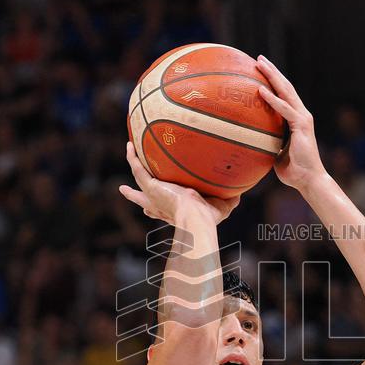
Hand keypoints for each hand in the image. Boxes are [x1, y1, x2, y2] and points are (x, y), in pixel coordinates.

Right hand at [119, 142, 238, 225]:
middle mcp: (160, 204)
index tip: (148, 209)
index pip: (160, 210)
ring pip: (139, 177)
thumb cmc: (207, 219)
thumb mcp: (221, 207)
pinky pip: (138, 168)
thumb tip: (240, 193)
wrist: (195, 219)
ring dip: (134, 164)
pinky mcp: (150, 186)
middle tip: (124, 190)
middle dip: (134, 196)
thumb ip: (229, 199)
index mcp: (173, 211)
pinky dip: (133, 157)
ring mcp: (153, 194)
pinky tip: (130, 145)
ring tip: (130, 151)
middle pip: (142, 199)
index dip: (154, 209)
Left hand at [255, 55, 326, 189]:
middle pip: (285, 87)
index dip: (273, 81)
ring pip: (286, 92)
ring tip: (259, 64)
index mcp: (296, 119)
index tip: (260, 70)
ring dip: (272, 77)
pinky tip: (261, 89)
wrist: (308, 180)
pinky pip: (284, 110)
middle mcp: (301, 114)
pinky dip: (273, 99)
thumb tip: (251, 142)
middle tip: (259, 59)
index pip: (284, 95)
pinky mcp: (301, 126)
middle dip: (272, 72)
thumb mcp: (276, 152)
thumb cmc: (293, 170)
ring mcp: (303, 118)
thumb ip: (268, 142)